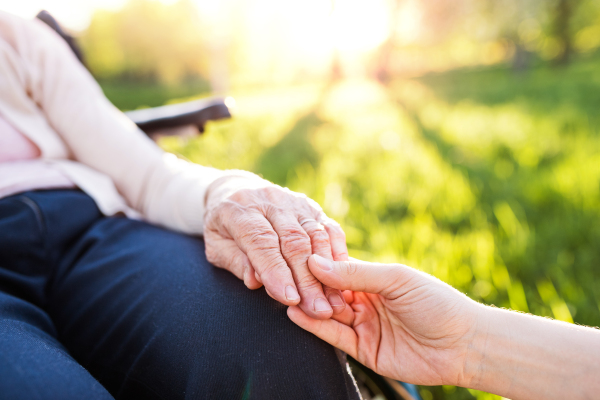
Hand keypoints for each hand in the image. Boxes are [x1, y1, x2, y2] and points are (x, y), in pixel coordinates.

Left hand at [204, 175, 347, 319]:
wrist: (235, 190)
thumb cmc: (224, 228)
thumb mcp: (216, 247)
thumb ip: (236, 263)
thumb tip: (256, 282)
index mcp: (239, 210)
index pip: (261, 242)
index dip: (276, 271)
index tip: (290, 300)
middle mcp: (269, 201)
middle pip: (293, 241)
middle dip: (308, 280)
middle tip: (318, 310)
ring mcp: (293, 201)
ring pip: (315, 235)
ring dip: (328, 272)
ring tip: (333, 303)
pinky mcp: (310, 206)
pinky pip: (329, 228)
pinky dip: (338, 254)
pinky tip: (342, 280)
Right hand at [287, 255, 481, 385]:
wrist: (464, 344)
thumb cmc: (437, 303)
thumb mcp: (395, 279)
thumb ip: (356, 273)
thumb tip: (316, 263)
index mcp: (375, 279)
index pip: (338, 270)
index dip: (319, 265)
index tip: (295, 255)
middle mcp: (366, 301)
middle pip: (329, 292)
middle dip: (310, 286)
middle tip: (285, 278)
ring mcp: (364, 326)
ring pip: (328, 314)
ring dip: (308, 305)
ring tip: (284, 294)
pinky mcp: (363, 350)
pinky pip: (334, 336)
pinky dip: (314, 326)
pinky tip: (296, 313)